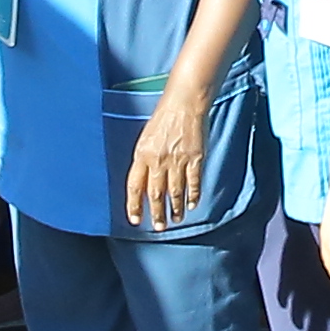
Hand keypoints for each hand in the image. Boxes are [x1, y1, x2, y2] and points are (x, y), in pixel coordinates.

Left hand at [126, 82, 212, 230]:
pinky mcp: (195, 158)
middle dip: (157, 213)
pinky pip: (193, 182)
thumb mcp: (145, 139)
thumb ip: (143, 162)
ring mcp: (178, 160)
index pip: (135, 186)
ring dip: (175, 209)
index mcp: (142, 154)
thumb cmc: (162, 119)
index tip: (135, 219)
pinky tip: (192, 205)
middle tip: (159, 227)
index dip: (134, 205)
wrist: (183, 104)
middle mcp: (158, 160)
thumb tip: (144, 186)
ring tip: (176, 220)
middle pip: (156, 194)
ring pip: (175, 192)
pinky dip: (193, 196)